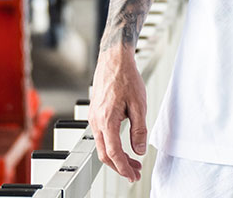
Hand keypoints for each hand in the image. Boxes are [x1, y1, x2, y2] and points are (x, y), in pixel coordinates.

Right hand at [89, 47, 147, 181]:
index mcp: (107, 120)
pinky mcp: (95, 113)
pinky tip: (122, 144)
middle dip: (120, 167)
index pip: (113, 153)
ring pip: (102, 146)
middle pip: (104, 154)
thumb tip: (139, 149)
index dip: (123, 167)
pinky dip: (111, 145)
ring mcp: (93, 118)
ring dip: (116, 156)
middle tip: (134, 172)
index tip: (133, 174)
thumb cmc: (126, 77)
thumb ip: (139, 129)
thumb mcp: (139, 104)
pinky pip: (101, 135)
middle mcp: (96, 121)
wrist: (114, 59)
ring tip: (132, 160)